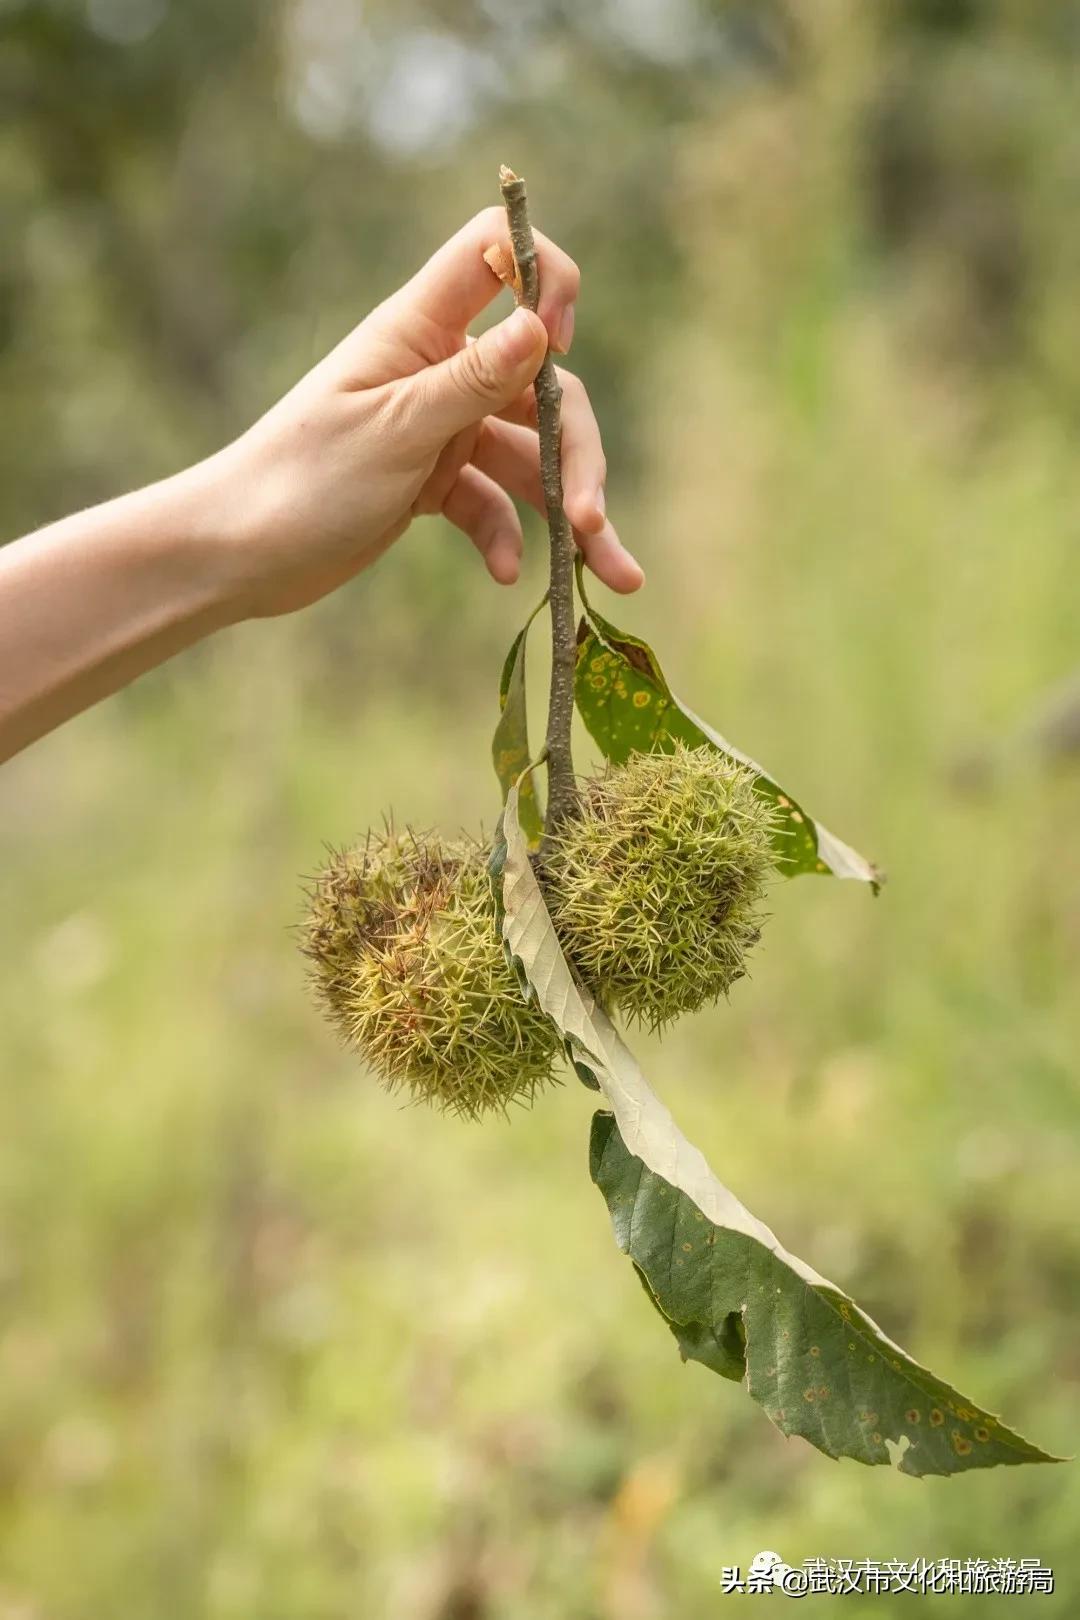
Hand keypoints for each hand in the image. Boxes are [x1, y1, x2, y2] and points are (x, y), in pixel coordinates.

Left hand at [210, 209, 643, 619]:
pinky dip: (506, 535)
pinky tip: (508, 575)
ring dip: (569, 510)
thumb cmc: (300, 482)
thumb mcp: (393, 431)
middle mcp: (439, 369)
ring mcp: (440, 427)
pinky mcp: (434, 481)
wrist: (239, 555)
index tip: (559, 346)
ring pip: (530, 454)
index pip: (495, 253)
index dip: (544, 280)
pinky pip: (494, 501)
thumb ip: (469, 382)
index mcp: (420, 330)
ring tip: (610, 573)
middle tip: (593, 520)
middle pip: (541, 385)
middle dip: (577, 453)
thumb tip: (539, 327)